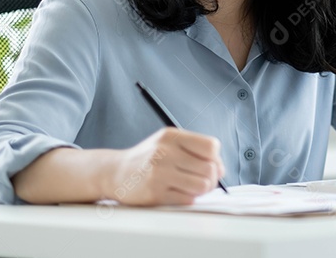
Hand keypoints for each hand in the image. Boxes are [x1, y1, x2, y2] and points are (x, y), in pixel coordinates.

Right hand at [106, 127, 224, 205]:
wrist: (115, 173)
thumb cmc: (148, 158)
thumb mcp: (168, 143)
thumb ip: (194, 150)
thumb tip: (221, 170)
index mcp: (171, 136)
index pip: (211, 146)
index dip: (216, 159)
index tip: (210, 165)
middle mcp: (165, 152)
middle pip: (210, 168)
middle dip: (212, 178)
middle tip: (203, 181)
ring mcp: (159, 173)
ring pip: (202, 185)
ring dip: (202, 190)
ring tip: (192, 188)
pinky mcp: (155, 193)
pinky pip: (188, 199)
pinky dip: (188, 198)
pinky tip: (178, 193)